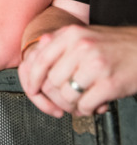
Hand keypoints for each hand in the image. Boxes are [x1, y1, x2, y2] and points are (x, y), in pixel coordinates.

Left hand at [19, 25, 136, 116]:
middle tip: (66, 98)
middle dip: (56, 95)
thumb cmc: (112, 44)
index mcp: (70, 34)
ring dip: (72, 104)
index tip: (32, 89)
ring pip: (67, 94)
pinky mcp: (110, 83)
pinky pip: (86, 105)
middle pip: (53, 80)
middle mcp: (81, 46)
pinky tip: (94, 104)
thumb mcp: (82, 35)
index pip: (40, 58)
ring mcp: (95, 64)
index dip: (33, 78)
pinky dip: (87, 109)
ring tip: (81, 101)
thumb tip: (34, 60)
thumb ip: (58, 44)